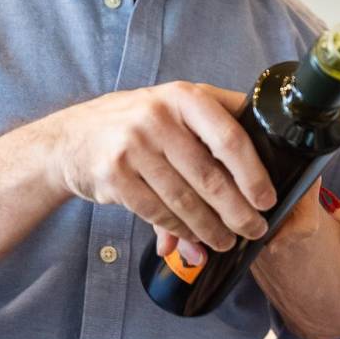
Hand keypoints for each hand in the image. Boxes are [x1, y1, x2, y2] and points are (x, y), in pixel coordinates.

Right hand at [46, 83, 275, 256]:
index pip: (229, 137)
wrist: (72, 138)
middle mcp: (158, 117)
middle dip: (237, 211)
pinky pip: (157, 211)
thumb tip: (260, 166)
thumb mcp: (176, 106)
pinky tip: (193, 239)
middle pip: (209, 176)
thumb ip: (218, 123)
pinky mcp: (114, 175)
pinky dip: (179, 229)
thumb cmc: (138, 123)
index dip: (253, 174)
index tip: (267, 199)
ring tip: (226, 241)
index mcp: (184, 97)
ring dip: (210, 228)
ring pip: (184, 199)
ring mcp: (132, 146)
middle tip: (254, 230)